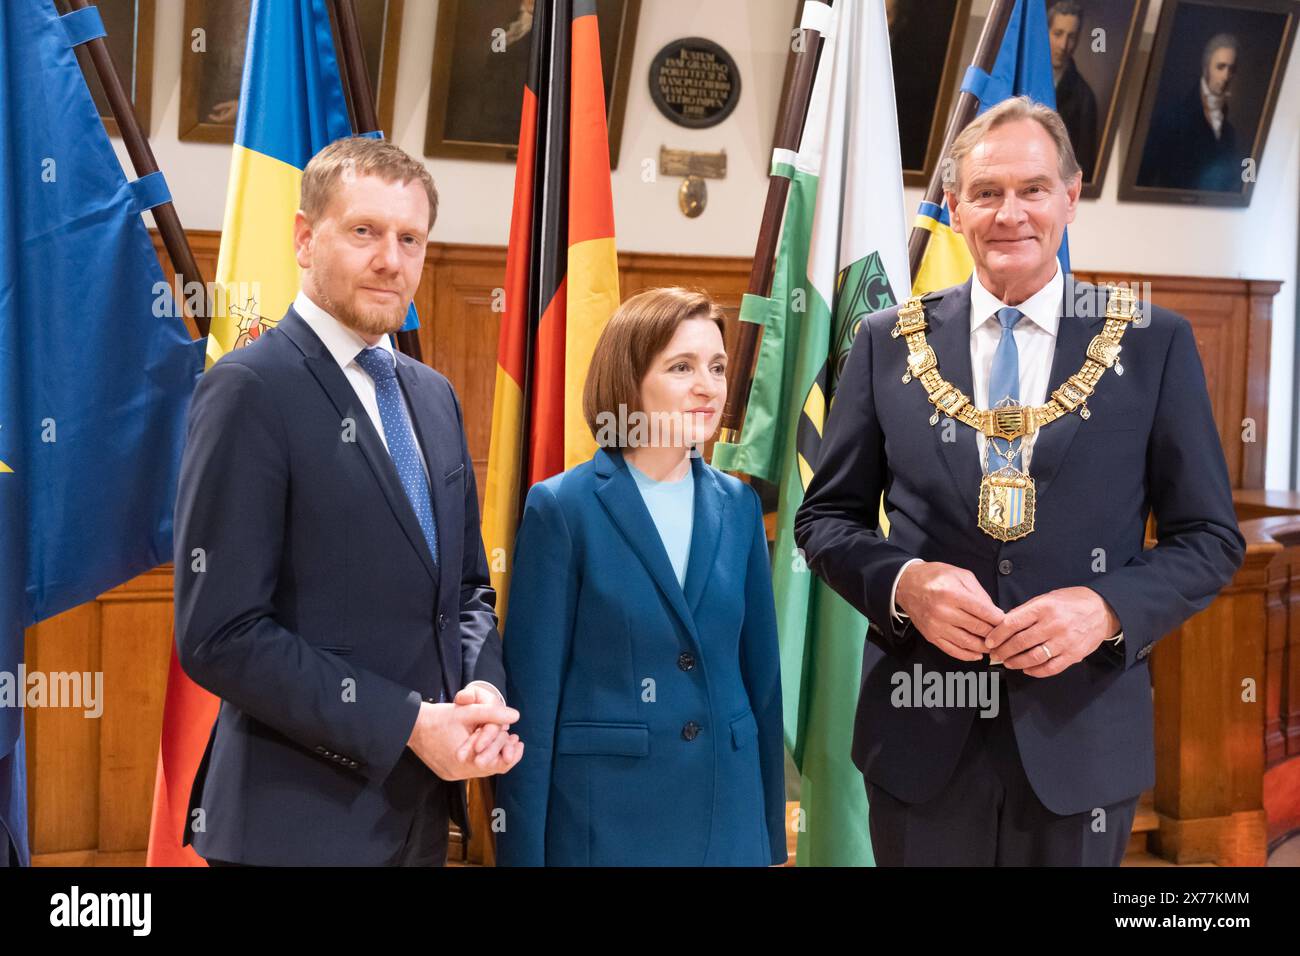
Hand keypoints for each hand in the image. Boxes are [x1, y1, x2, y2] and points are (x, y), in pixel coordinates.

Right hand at [406, 699, 522, 779]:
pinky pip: (470, 768)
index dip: (511, 754)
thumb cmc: (439, 717)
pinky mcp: (447, 772)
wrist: (410, 726)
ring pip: (481, 769)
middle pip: (491, 768)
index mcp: (464, 762)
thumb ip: (493, 714)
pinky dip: (479, 758)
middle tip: (512, 738)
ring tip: (502, 739)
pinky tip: (483, 745)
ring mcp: (452, 774)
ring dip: (492, 754)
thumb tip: (516, 716)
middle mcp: (458, 773)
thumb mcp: (468, 712)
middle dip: (503, 752)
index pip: (498, 765)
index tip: (518, 740)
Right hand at [896, 561, 1003, 661]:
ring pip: (967, 642)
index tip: (1007, 622)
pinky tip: (977, 654)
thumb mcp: (960, 575)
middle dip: (994, 633)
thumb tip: (994, 612)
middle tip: (1003, 635)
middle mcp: (943, 612)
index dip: (999, 619)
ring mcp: (936, 626)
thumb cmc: (935, 577)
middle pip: (977, 628)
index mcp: (952, 594)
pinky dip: (967, 655)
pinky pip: (952, 650)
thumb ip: (979, 593)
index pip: (983, 612)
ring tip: (993, 645)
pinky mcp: (930, 636)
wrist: (906, 585)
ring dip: (983, 647)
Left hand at [983, 587, 1119, 676]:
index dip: (998, 634)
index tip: (989, 641)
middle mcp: (1053, 625)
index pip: (1013, 622)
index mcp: (1044, 607)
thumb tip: (1003, 623)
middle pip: (1021, 642)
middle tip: (994, 654)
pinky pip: (1050, 668)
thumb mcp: (1046, 598)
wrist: (1103, 610)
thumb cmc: (1070, 602)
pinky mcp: (1073, 655)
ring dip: (1016, 662)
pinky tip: (1026, 669)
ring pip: (1033, 657)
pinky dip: (1036, 671)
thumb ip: (1026, 611)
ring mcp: (1064, 641)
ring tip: (1007, 663)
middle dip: (1003, 651)